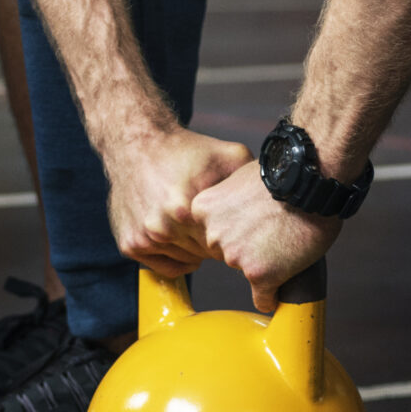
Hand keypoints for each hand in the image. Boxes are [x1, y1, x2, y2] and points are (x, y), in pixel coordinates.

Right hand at [101, 126, 252, 278]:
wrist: (137, 143)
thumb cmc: (185, 150)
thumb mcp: (228, 155)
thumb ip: (252, 180)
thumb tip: (280, 196)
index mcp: (185, 210)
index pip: (225, 245)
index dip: (233, 235)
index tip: (235, 223)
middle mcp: (161, 228)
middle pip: (206, 255)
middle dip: (215, 243)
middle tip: (217, 223)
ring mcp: (143, 238)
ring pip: (186, 261)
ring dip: (195, 248)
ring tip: (197, 225)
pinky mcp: (129, 244)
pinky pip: (163, 267)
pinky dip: (175, 257)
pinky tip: (182, 239)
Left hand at [193, 163, 344, 312]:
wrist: (312, 182)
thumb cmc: (284, 175)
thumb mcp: (240, 178)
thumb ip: (227, 201)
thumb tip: (231, 213)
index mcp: (203, 211)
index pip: (210, 234)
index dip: (234, 231)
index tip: (250, 227)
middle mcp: (213, 236)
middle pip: (225, 254)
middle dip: (245, 248)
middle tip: (270, 234)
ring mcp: (235, 257)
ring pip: (245, 272)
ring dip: (262, 266)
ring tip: (284, 246)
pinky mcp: (259, 274)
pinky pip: (263, 298)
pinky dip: (272, 297)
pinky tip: (280, 290)